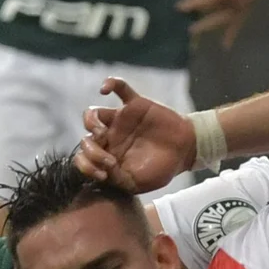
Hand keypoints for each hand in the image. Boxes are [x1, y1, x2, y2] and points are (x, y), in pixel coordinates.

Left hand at [74, 78, 195, 194]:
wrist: (185, 151)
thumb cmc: (161, 169)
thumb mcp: (139, 184)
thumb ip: (119, 180)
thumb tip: (103, 171)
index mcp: (108, 156)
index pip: (83, 158)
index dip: (86, 166)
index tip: (103, 174)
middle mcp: (110, 137)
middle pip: (85, 138)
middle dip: (92, 151)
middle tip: (109, 160)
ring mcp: (120, 120)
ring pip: (93, 113)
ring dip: (91, 122)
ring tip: (102, 133)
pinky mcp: (134, 104)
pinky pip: (119, 87)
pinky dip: (110, 84)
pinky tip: (104, 90)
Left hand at [177, 0, 268, 48]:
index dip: (193, 2)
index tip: (179, 7)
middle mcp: (235, 2)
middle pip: (213, 14)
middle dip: (201, 21)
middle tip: (187, 29)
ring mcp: (240, 8)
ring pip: (222, 20)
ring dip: (209, 26)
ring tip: (195, 34)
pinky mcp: (244, 11)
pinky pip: (236, 25)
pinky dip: (230, 35)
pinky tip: (225, 46)